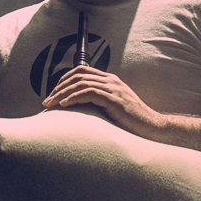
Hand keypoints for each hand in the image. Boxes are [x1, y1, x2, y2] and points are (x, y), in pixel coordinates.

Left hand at [41, 66, 164, 138]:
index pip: (81, 71)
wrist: (152, 128)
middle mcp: (111, 81)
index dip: (64, 80)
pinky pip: (89, 93)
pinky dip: (74, 98)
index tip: (53, 93)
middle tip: (47, 101)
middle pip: (78, 76)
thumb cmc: (132, 121)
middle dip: (59, 87)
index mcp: (110, 80)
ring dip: (62, 94)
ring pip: (81, 84)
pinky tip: (64, 105)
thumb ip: (99, 102)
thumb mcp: (113, 107)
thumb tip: (78, 107)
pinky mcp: (114, 100)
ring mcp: (113, 89)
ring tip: (51, 105)